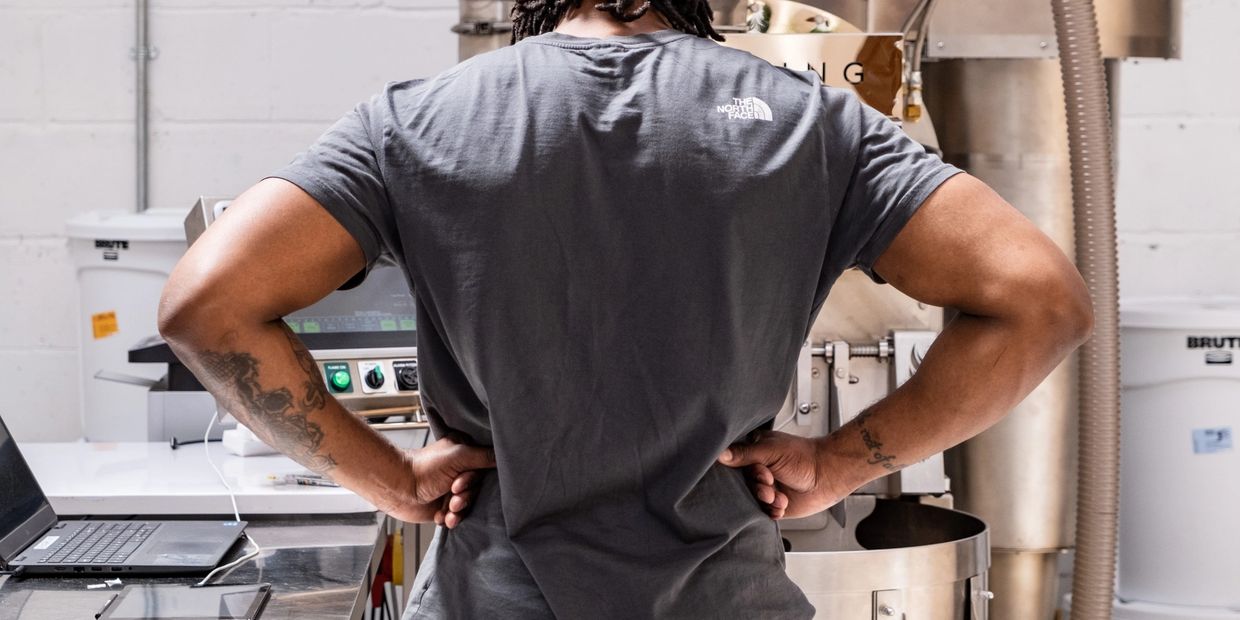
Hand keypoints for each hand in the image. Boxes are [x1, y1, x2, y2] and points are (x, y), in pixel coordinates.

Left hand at [384, 436, 495, 527]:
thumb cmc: (423, 469)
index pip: (484, 468)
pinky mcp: (444, 506)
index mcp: (464, 453)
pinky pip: (457, 516)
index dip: (474, 479)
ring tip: (447, 512)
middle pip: (477, 489)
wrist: (398, 489)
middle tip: (453, 499)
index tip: (460, 484)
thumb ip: (484, 456)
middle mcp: (459, 471)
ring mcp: (452, 489)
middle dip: (465, 498)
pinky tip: (440, 517)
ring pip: (467, 504)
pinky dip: (449, 518)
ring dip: (458, 511)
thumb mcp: (458, 456)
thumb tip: (506, 455)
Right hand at [718, 431, 847, 519]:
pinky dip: (772, 511)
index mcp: (754, 453)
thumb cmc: (804, 457)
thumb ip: (745, 454)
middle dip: (758, 488)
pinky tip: (783, 504)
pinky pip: (764, 512)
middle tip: (770, 485)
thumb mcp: (771, 451)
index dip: (746, 471)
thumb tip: (720, 455)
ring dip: (766, 500)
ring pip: (753, 500)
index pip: (735, 464)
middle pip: (743, 485)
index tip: (760, 472)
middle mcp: (758, 471)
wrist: (828, 475)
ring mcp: (766, 488)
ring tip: (779, 496)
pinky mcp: (774, 504)